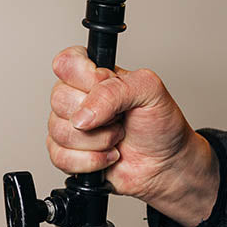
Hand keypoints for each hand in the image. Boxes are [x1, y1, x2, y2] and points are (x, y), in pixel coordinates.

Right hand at [47, 46, 219, 226]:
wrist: (168, 164)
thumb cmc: (160, 125)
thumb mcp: (150, 91)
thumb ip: (115, 90)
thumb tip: (83, 113)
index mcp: (91, 75)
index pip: (66, 62)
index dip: (83, 77)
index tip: (105, 86)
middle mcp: (77, 98)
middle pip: (59, 99)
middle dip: (98, 116)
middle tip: (119, 118)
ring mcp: (70, 126)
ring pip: (60, 131)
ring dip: (98, 141)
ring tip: (116, 138)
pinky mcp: (67, 153)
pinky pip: (60, 157)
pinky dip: (91, 160)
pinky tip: (107, 155)